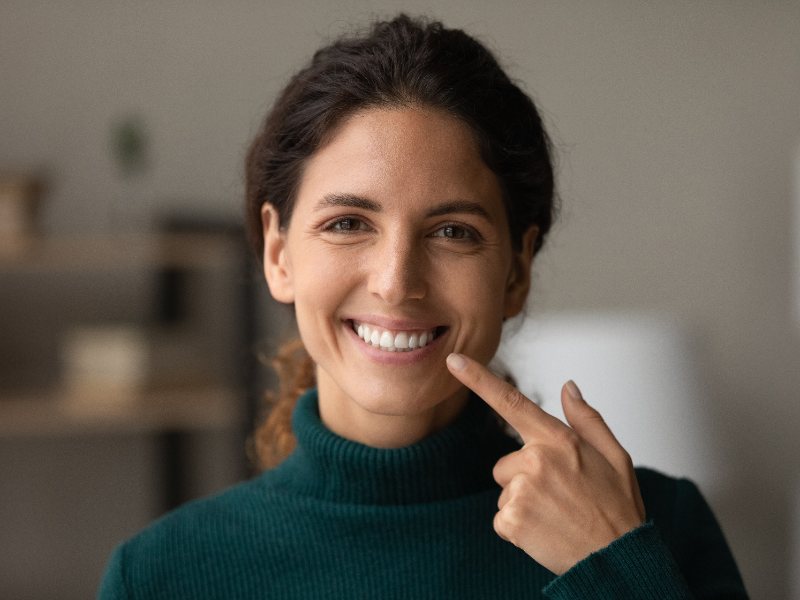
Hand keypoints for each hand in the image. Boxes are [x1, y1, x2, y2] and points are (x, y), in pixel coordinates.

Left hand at [446, 352, 645, 574]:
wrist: (617, 560)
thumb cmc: (617, 508)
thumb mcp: (614, 456)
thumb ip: (586, 419)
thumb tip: (568, 387)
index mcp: (558, 439)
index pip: (510, 401)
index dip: (477, 379)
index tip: (453, 360)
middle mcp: (535, 459)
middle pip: (505, 463)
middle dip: (525, 478)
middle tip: (560, 496)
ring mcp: (521, 490)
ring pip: (505, 490)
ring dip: (523, 503)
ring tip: (556, 515)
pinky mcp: (512, 519)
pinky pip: (502, 518)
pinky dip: (518, 527)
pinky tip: (545, 531)